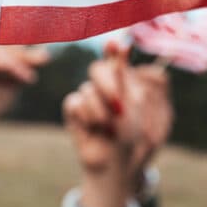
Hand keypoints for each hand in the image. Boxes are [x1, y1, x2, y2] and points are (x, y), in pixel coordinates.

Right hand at [62, 44, 171, 206]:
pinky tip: (93, 129)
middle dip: (108, 86)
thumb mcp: (132, 105)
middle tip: (118, 107)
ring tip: (108, 128)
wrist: (115, 162)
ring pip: (87, 90)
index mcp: (121, 81)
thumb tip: (121, 44)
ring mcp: (88, 97)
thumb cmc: (130, 135)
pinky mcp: (74, 110)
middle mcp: (103, 86)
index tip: (116, 44)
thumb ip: (124, 76)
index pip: (114, 58)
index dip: (113, 49)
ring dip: (100, 111)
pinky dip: (86, 117)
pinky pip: (75, 103)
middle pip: (97, 69)